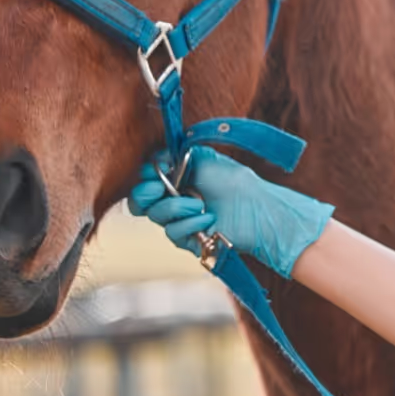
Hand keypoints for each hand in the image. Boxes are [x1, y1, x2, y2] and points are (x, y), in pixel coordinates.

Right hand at [127, 147, 333, 277]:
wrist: (256, 208)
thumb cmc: (234, 181)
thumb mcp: (204, 159)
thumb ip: (176, 156)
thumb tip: (156, 160)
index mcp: (175, 180)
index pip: (144, 180)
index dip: (144, 177)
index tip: (155, 171)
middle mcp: (173, 200)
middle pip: (138, 203)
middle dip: (144, 194)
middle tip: (160, 188)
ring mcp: (179, 221)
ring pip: (155, 216)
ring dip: (176, 206)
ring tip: (201, 204)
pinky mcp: (188, 240)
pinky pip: (172, 233)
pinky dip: (189, 224)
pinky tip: (208, 219)